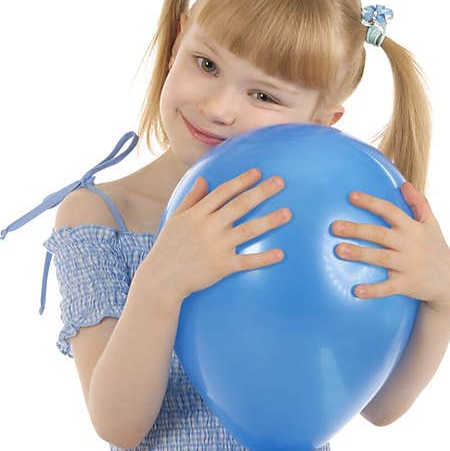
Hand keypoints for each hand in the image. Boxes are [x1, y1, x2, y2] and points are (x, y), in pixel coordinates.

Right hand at [142, 168, 289, 301]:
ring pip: (248, 230)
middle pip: (240, 205)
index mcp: (198, 214)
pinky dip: (263, 258)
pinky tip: (280, 254)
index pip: (223, 192)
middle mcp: (209, 227)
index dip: (241, 181)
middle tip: (280, 182)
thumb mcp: (175, 218)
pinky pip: (246, 261)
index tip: (258, 172)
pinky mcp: (222, 266)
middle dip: (261, 192)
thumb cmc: (168, 246)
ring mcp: (217, 246)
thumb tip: (204, 180)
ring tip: (287, 213)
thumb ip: (191, 198)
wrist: (162, 278)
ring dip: (269, 221)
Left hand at [330, 182, 449, 311]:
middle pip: (380, 234)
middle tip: (334, 226)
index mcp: (411, 228)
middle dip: (357, 230)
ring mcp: (408, 265)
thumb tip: (404, 184)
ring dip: (360, 254)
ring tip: (338, 250)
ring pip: (381, 258)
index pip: (389, 211)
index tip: (351, 196)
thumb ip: (419, 203)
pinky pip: (388, 287)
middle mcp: (409, 244)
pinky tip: (356, 291)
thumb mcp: (431, 224)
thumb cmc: (436, 248)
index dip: (371, 202)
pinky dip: (373, 290)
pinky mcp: (407, 284)